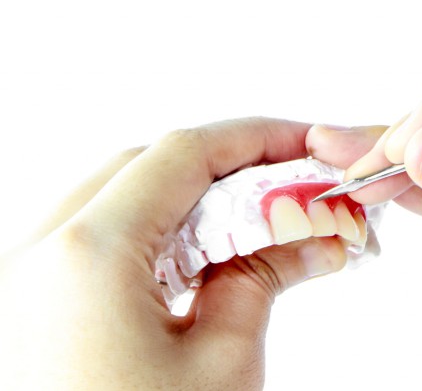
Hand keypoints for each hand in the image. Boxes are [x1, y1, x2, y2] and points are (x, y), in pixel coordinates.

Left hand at [0, 118, 364, 389]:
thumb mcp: (223, 363)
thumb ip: (261, 277)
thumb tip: (305, 235)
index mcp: (86, 254)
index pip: (185, 154)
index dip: (259, 139)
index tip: (310, 146)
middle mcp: (36, 256)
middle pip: (145, 168)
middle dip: (228, 171)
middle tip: (296, 193)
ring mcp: (18, 287)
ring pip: (115, 204)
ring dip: (192, 206)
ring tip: (259, 233)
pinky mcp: (22, 318)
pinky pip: (91, 250)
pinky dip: (153, 242)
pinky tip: (202, 268)